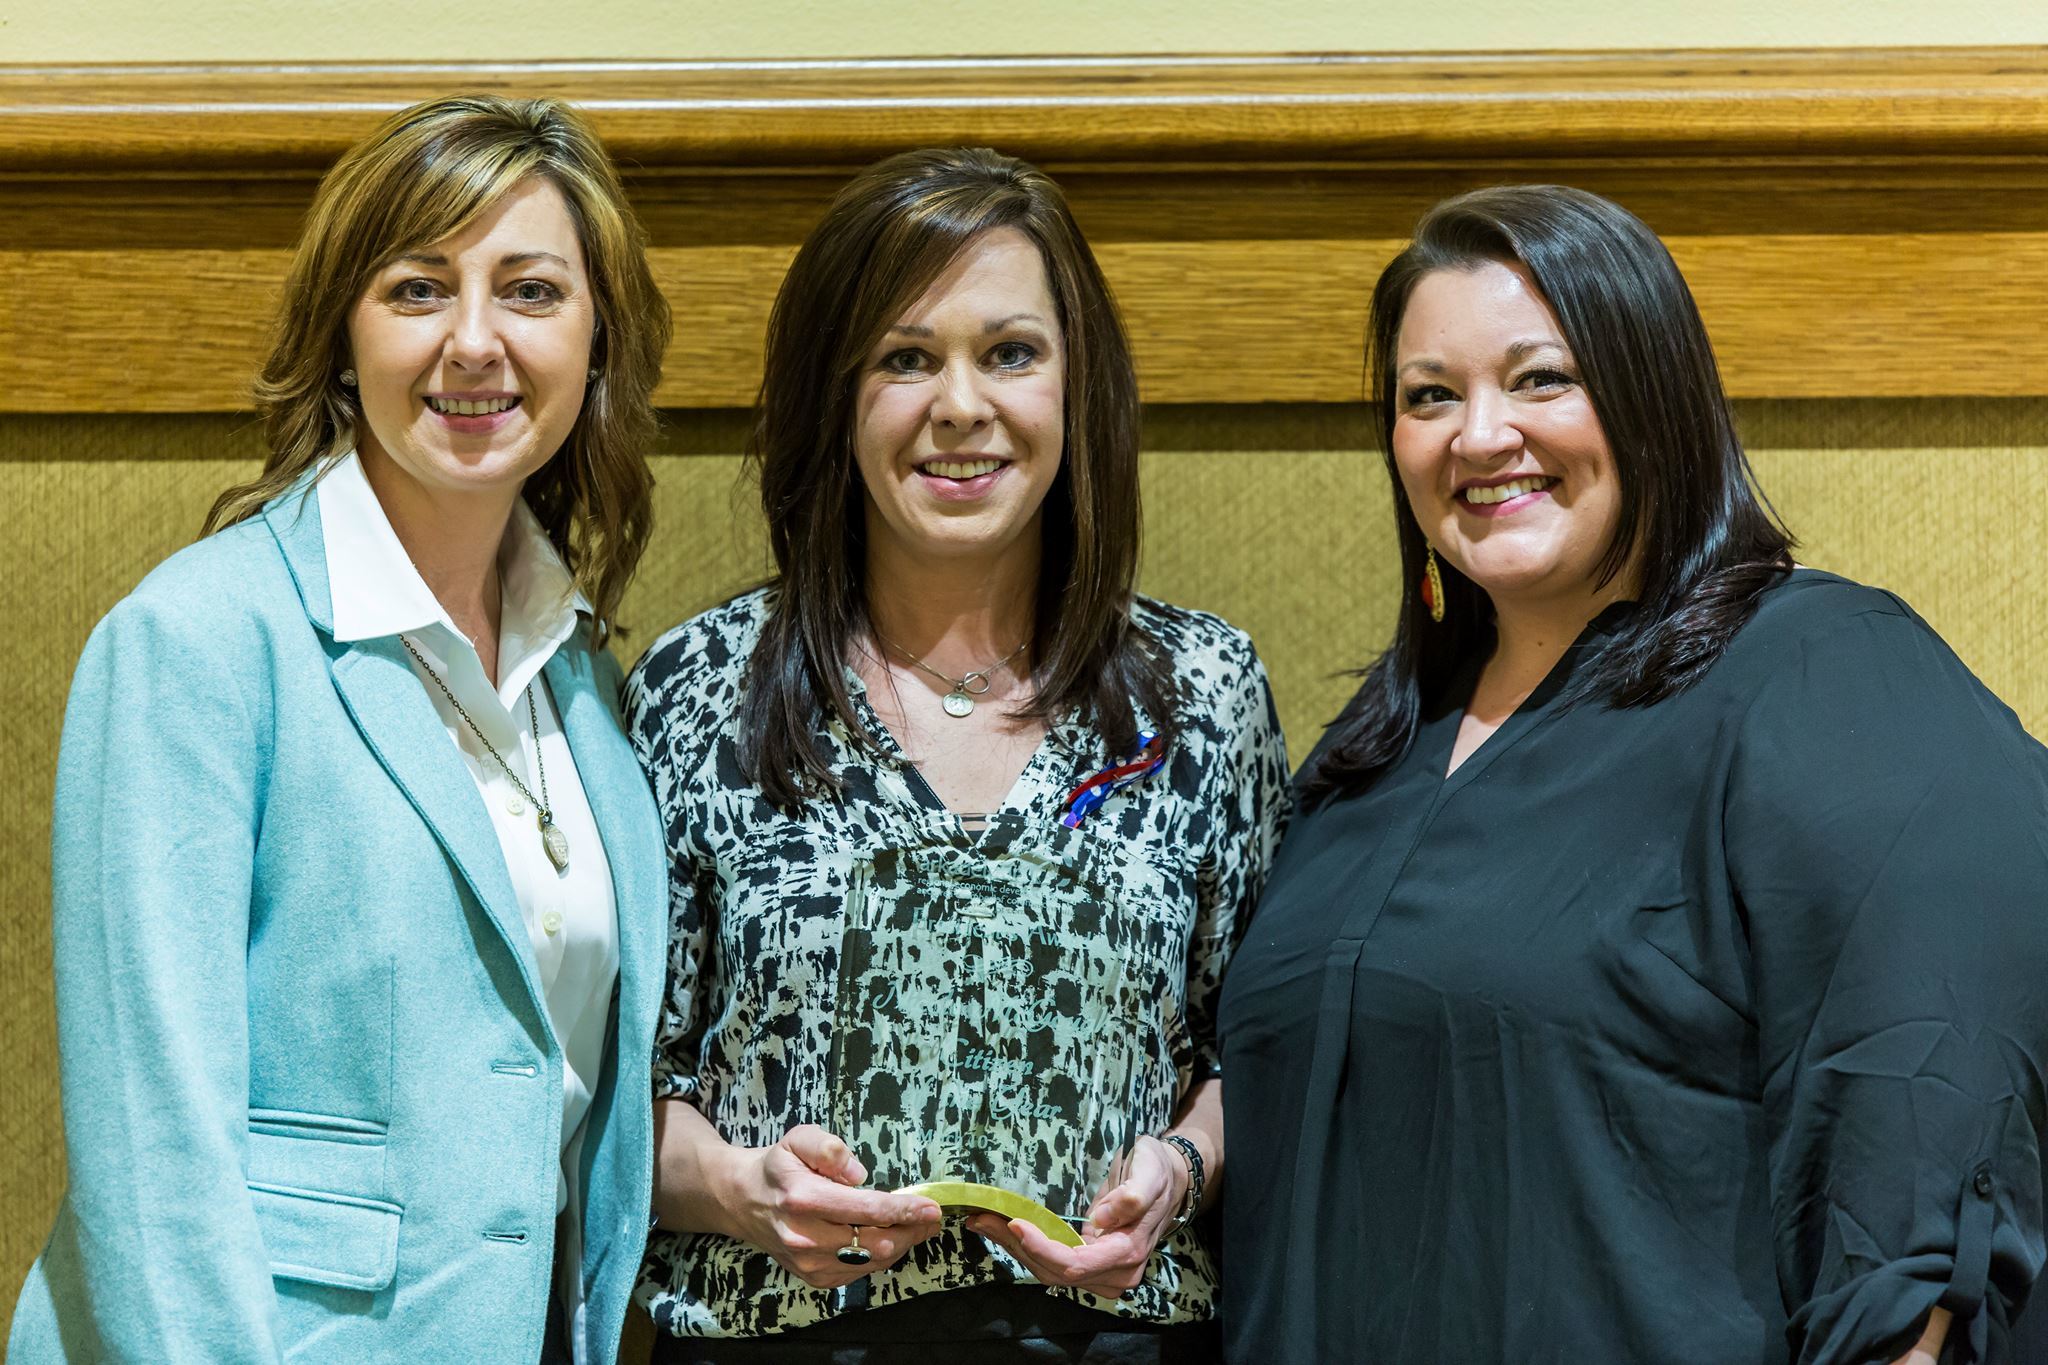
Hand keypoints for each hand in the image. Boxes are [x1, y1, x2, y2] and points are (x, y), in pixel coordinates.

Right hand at [717, 1125, 941, 1288]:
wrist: (743, 1201)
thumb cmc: (778, 1166)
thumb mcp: (798, 1138)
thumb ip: (829, 1148)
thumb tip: (858, 1174)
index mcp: (804, 1198)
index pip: (865, 1209)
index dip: (903, 1209)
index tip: (931, 1206)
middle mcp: (805, 1237)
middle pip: (875, 1242)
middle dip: (911, 1230)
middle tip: (931, 1217)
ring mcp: (808, 1263)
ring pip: (871, 1261)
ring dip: (902, 1245)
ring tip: (919, 1227)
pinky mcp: (813, 1278)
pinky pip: (859, 1272)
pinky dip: (881, 1257)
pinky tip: (891, 1239)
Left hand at [965, 1134, 1187, 1297]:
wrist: (1169, 1181)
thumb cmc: (1157, 1172)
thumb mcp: (1150, 1173)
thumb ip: (1132, 1196)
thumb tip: (1102, 1219)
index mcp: (1127, 1254)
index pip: (1075, 1264)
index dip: (1042, 1248)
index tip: (1015, 1224)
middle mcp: (1113, 1274)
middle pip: (1054, 1272)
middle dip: (1016, 1246)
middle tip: (982, 1217)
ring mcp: (1100, 1274)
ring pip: (1048, 1272)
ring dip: (1014, 1248)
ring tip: (983, 1221)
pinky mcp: (1088, 1265)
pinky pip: (1051, 1264)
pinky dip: (1025, 1248)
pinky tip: (1002, 1229)